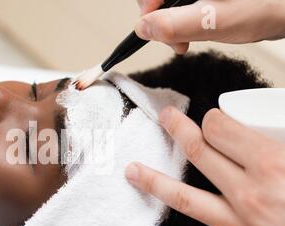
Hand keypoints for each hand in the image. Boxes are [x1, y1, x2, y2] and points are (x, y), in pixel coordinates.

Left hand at [125, 107, 284, 225]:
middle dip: (177, 131)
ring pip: (187, 199)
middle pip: (200, 154)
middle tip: (164, 119)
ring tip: (132, 170)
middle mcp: (249, 194)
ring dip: (155, 183)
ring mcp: (241, 225)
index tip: (212, 118)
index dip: (213, 118)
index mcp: (272, 164)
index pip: (221, 129)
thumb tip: (278, 117)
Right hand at [135, 0, 284, 53]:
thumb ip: (174, 26)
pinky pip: (182, 2)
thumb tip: (143, 28)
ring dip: (172, 22)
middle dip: (161, 19)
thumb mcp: (213, 22)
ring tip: (187, 38)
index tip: (155, 31)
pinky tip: (195, 27)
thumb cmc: (263, 7)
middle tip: (176, 40)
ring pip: (170, 2)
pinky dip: (184, 18)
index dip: (148, 10)